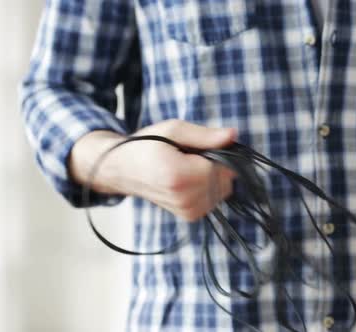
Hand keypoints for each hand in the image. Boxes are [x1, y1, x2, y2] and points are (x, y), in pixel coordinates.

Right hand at [69, 119, 236, 220]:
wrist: (122, 169)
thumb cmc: (146, 144)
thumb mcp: (174, 130)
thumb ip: (205, 135)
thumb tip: (233, 135)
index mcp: (178, 176)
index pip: (223, 166)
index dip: (219, 152)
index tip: (200, 146)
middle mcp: (184, 198)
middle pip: (226, 179)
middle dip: (217, 164)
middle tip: (191, 156)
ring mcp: (188, 210)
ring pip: (224, 189)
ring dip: (214, 176)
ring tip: (188, 166)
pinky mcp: (190, 216)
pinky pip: (215, 198)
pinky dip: (209, 186)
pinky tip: (190, 178)